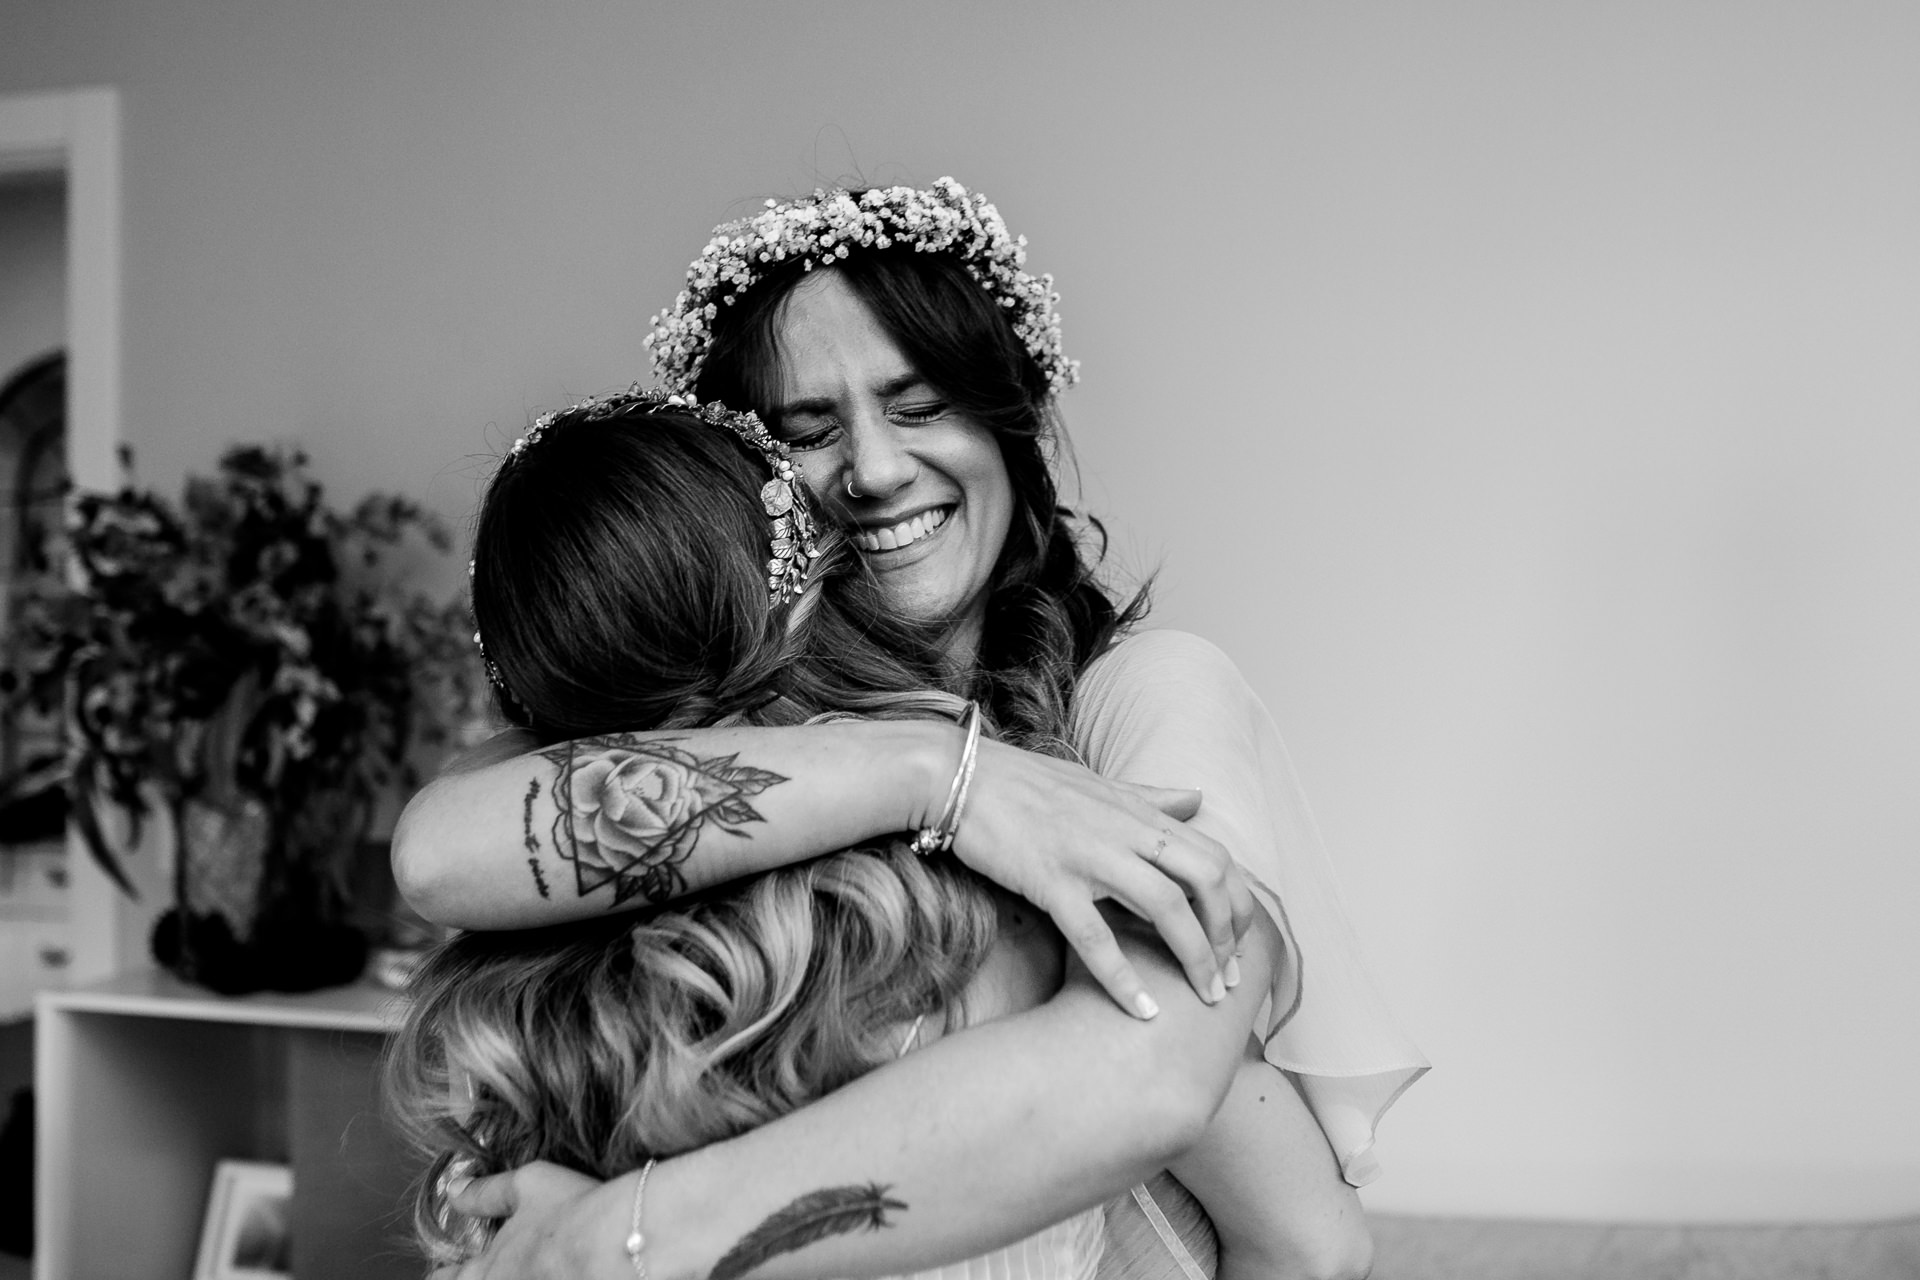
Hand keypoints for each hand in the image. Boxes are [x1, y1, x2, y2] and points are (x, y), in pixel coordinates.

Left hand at [429, 1162, 626, 1279]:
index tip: (441, 1273)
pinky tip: (557, 1272)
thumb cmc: (571, 1212)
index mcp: (487, 1269)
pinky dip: (544, 1277)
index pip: (448, 1279)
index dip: (444, 1275)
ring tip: (527, 1270)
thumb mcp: (526, 1185)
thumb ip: (485, 1192)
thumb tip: (454, 1188)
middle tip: (480, 1271)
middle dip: (474, 1278)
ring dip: (512, 1277)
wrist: (615, 1246)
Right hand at [948, 739, 1256, 1017]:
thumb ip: (1150, 796)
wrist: (958, 777)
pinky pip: (1095, 936)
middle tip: (1229, 979)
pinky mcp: (1051, 881)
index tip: (1238, 942)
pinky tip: (1141, 1011)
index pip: (1214, 855)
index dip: (1238, 902)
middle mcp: (1125, 831)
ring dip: (1194, 957)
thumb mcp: (1098, 784)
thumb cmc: (1025, 783)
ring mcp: (1090, 856)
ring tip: (1205, 998)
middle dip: (1228, 933)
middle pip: (1206, 880)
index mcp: (1138, 812)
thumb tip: (1197, 799)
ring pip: (1165, 907)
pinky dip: (1123, 976)